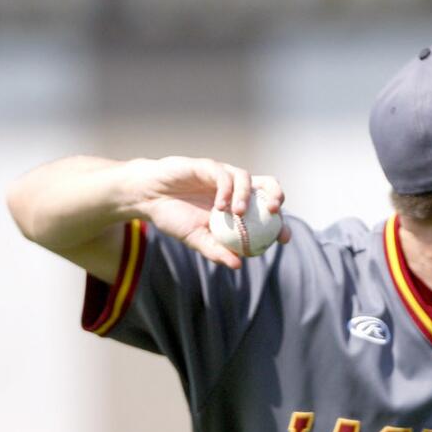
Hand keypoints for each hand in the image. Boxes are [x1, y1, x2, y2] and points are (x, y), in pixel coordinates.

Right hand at [126, 156, 292, 269]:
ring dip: (245, 196)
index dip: (280, 224)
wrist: (148, 199)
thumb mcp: (196, 239)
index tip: (283, 238)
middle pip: (267, 186)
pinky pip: (223, 174)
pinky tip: (219, 205)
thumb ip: (217, 251)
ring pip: (246, 178)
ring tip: (237, 213)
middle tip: (275, 213)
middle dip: (277, 197)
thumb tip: (238, 265)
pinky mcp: (207, 166)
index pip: (267, 212)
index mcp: (240, 207)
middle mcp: (236, 189)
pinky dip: (226, 189)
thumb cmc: (175, 218)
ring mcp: (222, 176)